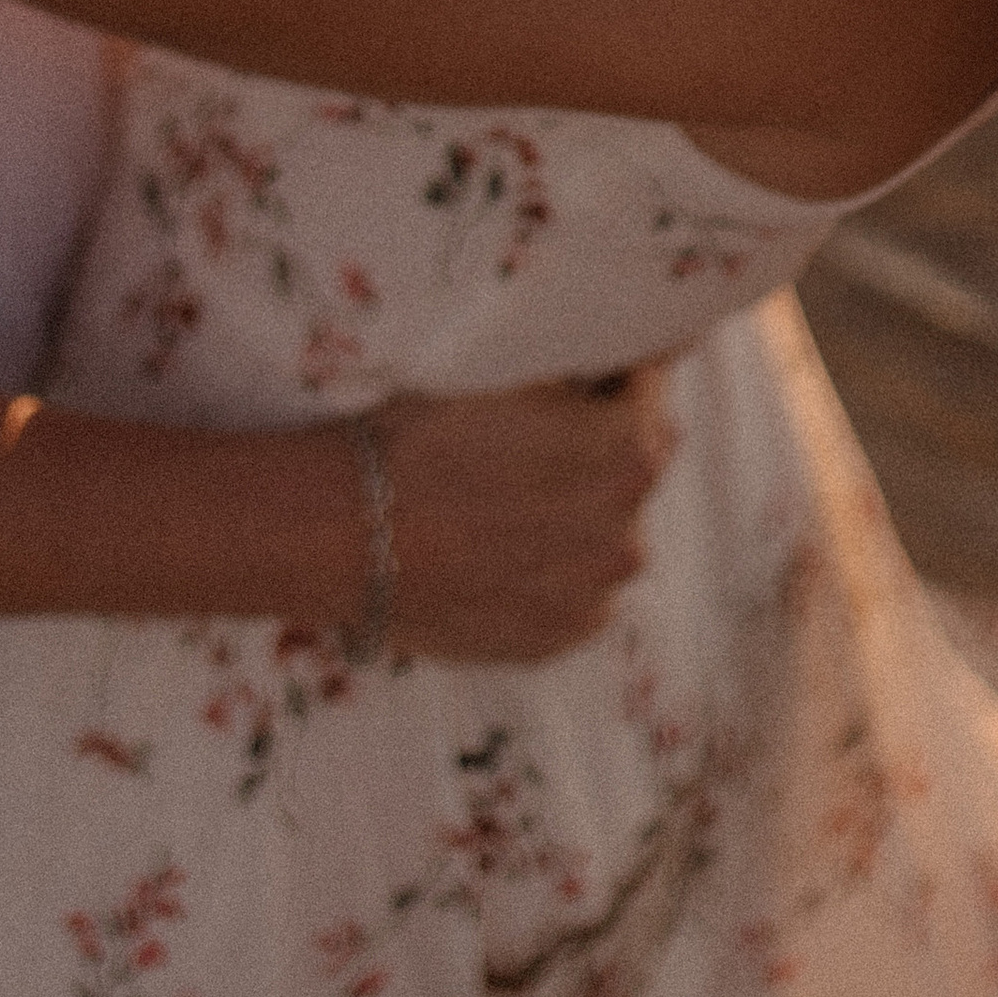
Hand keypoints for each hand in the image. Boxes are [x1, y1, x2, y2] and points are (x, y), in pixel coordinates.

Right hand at [373, 369, 674, 663]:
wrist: (347, 530)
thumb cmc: (422, 435)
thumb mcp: (512, 374)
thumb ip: (585, 372)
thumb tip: (625, 357)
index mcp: (630, 453)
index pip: (650, 393)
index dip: (621, 375)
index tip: (593, 370)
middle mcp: (627, 532)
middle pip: (634, 469)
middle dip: (602, 446)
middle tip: (535, 435)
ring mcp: (593, 595)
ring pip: (604, 536)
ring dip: (577, 514)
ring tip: (506, 499)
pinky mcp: (557, 638)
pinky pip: (574, 590)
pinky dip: (551, 568)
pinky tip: (498, 548)